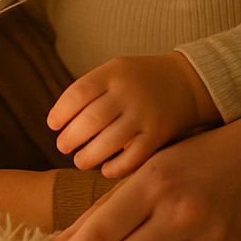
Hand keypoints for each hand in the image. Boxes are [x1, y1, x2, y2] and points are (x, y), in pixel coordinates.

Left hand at [46, 52, 218, 177]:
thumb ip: (91, 90)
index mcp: (113, 72)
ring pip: (109, 141)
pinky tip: (106, 170)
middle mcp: (129, 92)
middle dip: (70, 137)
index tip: (53, 124)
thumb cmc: (141, 79)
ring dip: (88, 156)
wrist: (187, 81)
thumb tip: (60, 122)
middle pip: (91, 119)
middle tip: (63, 146)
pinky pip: (133, 157)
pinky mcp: (159, 133)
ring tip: (79, 161)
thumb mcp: (116, 70)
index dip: (60, 112)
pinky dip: (116, 167)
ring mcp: (145, 113)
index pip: (77, 93)